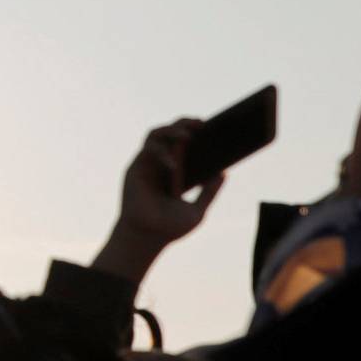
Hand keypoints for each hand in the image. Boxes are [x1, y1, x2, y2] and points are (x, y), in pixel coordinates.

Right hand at [120, 119, 220, 246]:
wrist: (148, 238)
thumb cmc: (169, 228)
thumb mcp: (197, 210)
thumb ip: (209, 192)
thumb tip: (223, 173)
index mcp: (175, 172)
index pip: (184, 145)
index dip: (195, 133)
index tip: (210, 126)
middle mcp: (160, 164)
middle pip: (170, 134)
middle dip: (184, 124)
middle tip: (200, 123)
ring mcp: (147, 164)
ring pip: (156, 135)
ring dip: (171, 130)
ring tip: (187, 134)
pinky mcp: (136, 167)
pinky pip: (148, 150)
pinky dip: (162, 153)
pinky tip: (173, 165)